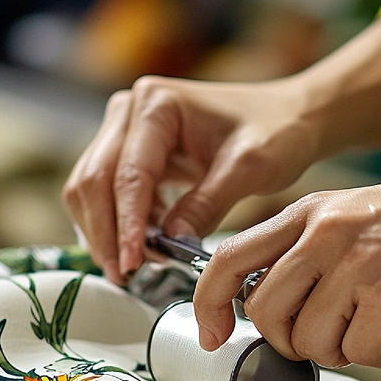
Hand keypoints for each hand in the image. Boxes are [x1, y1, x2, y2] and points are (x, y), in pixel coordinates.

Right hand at [63, 75, 319, 283]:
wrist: (288, 118)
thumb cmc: (277, 131)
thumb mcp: (249, 169)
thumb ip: (207, 205)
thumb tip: (169, 242)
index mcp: (157, 105)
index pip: (128, 175)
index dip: (126, 225)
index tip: (132, 263)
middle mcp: (130, 111)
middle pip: (94, 180)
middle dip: (106, 233)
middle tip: (126, 276)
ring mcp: (127, 131)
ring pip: (92, 189)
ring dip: (106, 232)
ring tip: (136, 267)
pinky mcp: (134, 153)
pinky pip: (110, 193)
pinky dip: (119, 223)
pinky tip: (145, 247)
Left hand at [193, 167, 380, 370]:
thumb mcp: (350, 217)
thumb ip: (305, 256)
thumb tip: (270, 317)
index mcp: (307, 215)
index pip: (228, 260)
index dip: (208, 305)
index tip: (213, 334)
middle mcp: (325, 236)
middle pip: (267, 316)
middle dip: (292, 341)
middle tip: (332, 333)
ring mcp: (359, 266)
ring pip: (313, 344)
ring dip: (345, 347)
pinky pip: (364, 355)